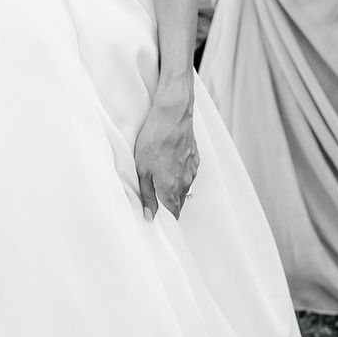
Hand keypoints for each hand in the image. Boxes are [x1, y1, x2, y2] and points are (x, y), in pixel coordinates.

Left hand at [134, 81, 198, 220]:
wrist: (173, 115)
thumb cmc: (154, 140)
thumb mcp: (142, 170)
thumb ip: (147, 195)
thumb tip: (150, 216)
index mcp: (171, 188)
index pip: (172, 214)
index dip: (165, 220)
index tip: (156, 221)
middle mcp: (185, 182)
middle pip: (178, 203)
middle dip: (167, 206)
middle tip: (153, 201)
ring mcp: (192, 171)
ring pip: (183, 189)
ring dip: (173, 190)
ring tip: (159, 179)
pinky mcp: (195, 160)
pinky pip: (188, 175)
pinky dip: (179, 175)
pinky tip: (168, 165)